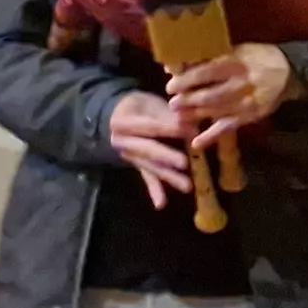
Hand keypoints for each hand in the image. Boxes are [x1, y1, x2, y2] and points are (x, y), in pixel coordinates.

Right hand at [107, 93, 193, 209]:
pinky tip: (161, 204)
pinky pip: (146, 177)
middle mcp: (121, 142)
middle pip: (146, 149)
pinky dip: (154, 190)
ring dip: (168, 176)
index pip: (149, 126)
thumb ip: (168, 114)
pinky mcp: (137, 165)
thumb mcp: (150, 103)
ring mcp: (129, 155)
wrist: (116, 115)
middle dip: (166, 156)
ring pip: (150, 166)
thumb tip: (190, 122)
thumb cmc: (138, 106)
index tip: (192, 131)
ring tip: (187, 187)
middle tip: (184, 163)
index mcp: (122, 122)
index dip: (170, 128)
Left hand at [168, 43, 293, 150]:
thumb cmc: (257, 58)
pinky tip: (196, 143)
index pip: (207, 72)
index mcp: (237, 62)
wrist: (289, 73)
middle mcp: (242, 83)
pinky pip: (228, 127)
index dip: (187, 80)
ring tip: (179, 115)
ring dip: (194, 115)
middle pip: (210, 95)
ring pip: (216, 111)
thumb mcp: (238, 50)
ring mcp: (247, 102)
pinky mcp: (251, 116)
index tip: (171, 85)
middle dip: (188, 100)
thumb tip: (176, 65)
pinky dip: (211, 136)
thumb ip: (210, 57)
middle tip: (172, 102)